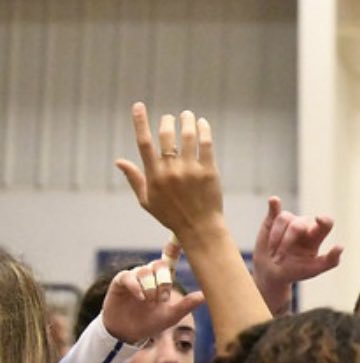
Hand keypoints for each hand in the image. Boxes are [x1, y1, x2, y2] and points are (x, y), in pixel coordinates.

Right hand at [102, 258, 204, 343]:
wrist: (128, 333)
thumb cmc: (151, 322)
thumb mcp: (171, 316)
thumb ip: (186, 305)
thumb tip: (205, 296)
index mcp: (163, 279)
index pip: (170, 261)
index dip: (173, 249)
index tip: (179, 243)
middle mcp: (149, 274)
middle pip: (159, 264)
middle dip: (163, 280)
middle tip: (163, 299)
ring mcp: (134, 277)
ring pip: (144, 271)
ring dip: (150, 287)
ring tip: (149, 302)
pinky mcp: (119, 282)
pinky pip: (127, 276)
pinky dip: (136, 286)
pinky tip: (141, 297)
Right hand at [115, 103, 223, 236]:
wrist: (199, 227)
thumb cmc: (171, 215)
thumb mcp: (147, 200)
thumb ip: (134, 178)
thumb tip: (118, 160)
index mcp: (153, 176)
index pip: (143, 143)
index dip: (140, 122)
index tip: (138, 105)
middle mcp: (171, 171)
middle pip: (166, 135)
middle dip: (167, 121)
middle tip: (171, 117)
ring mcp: (191, 170)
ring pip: (188, 136)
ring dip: (187, 120)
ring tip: (187, 115)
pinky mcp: (209, 171)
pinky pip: (206, 143)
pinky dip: (204, 129)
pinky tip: (202, 123)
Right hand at [252, 197, 342, 312]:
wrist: (272, 273)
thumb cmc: (296, 271)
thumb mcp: (314, 270)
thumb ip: (330, 261)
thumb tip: (341, 246)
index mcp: (316, 236)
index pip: (326, 223)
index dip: (324, 220)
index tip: (319, 219)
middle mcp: (304, 226)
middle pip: (298, 225)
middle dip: (286, 243)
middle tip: (278, 260)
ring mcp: (288, 222)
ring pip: (284, 219)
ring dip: (275, 239)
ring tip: (272, 254)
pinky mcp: (272, 220)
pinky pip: (274, 209)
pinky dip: (274, 205)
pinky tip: (274, 201)